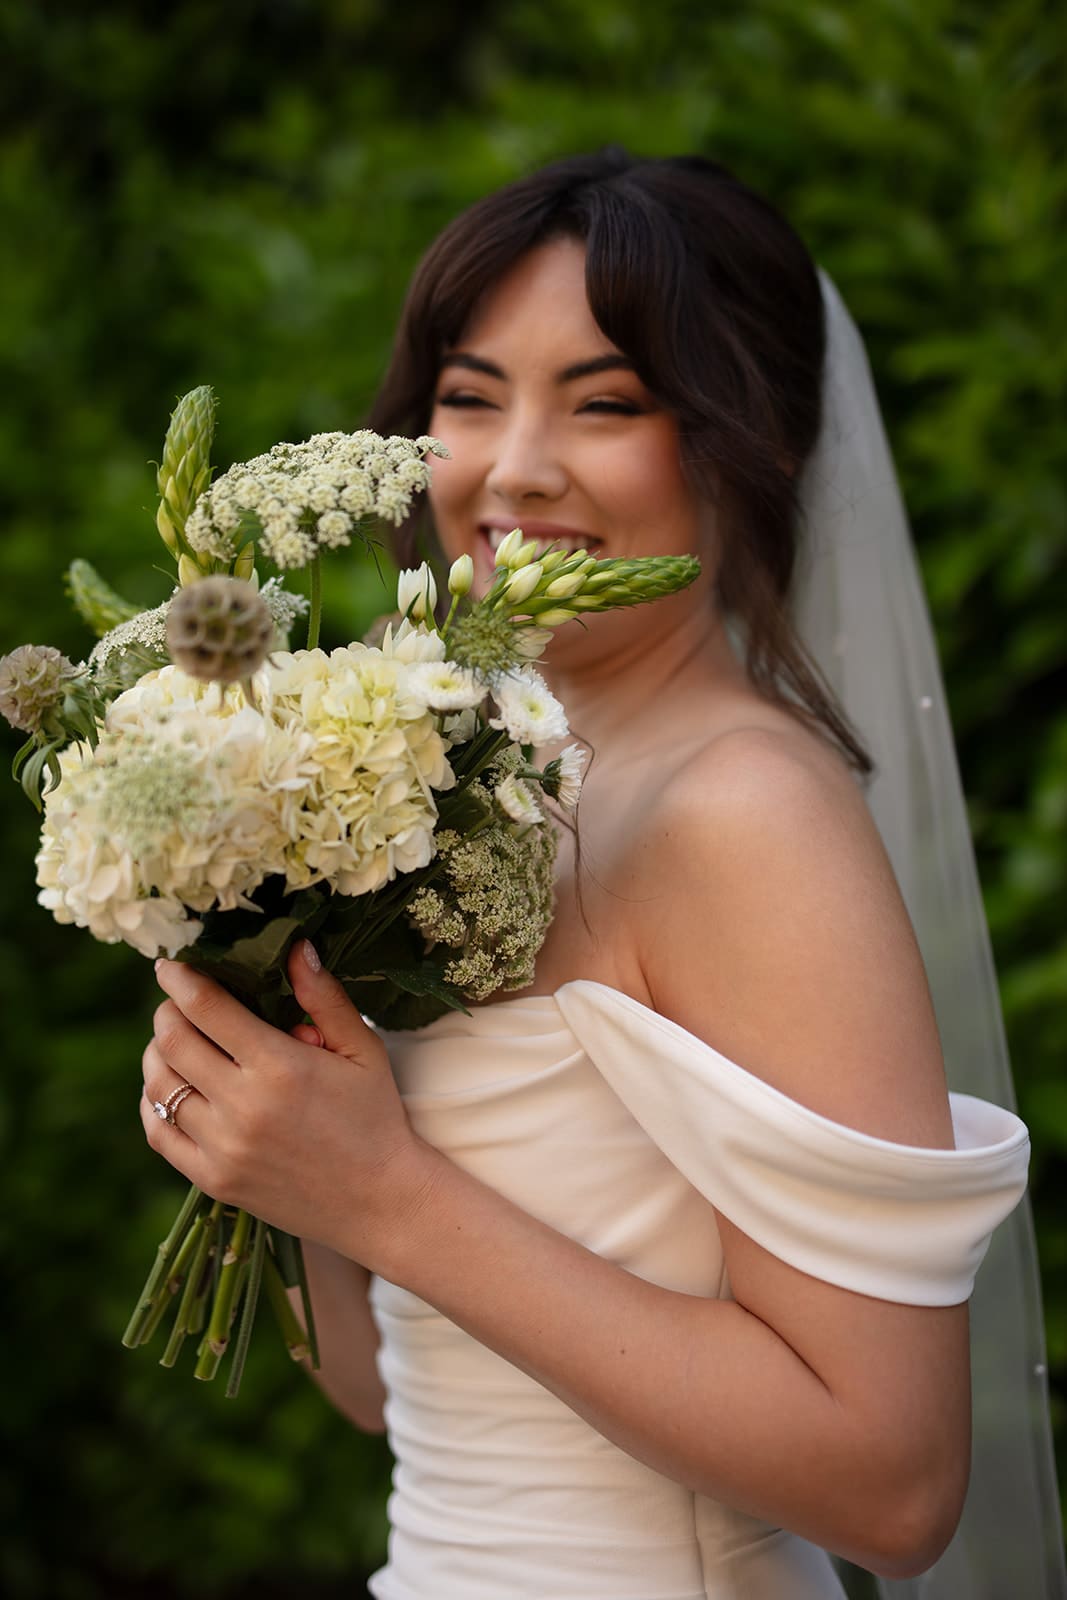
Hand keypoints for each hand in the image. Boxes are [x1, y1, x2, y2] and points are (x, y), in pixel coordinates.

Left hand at [139, 940, 436, 1270]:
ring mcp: (223, 1147)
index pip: (207, 1008)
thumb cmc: (375, 1117)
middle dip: (168, 1012)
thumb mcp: (362, 1049)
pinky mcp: (214, 1180)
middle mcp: (243, 1106)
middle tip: (177, 1003)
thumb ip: (323, 997)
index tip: (170, 965)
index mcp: (280, 1066)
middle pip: (172, 1041)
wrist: (380, 1201)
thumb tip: (295, 946)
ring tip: (172, 1042)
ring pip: (159, 1085)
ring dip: (156, 1054)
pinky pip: (159, 1132)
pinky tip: (167, 1087)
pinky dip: (152, 1102)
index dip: (181, 980)